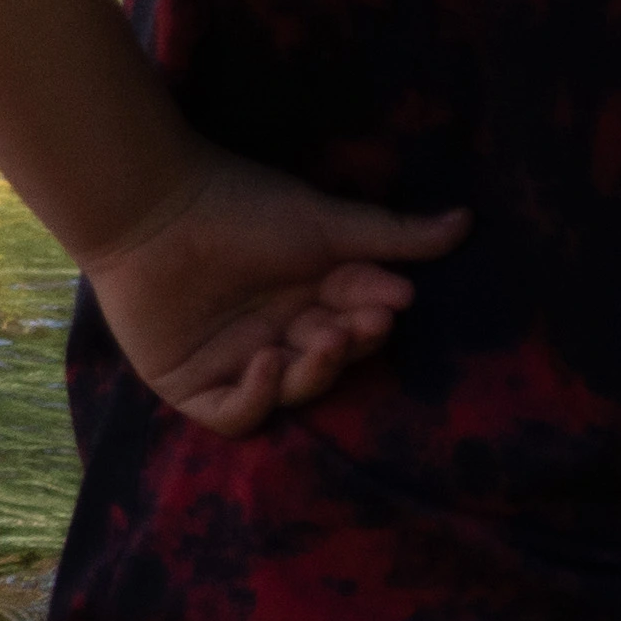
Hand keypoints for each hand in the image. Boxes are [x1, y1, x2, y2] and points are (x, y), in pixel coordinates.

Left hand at [68, 152, 466, 436]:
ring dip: (313, 372)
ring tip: (320, 338)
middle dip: (350, 346)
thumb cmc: (239, 205)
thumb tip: (467, 221)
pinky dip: (255, 399)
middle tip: (363, 322)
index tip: (394, 297)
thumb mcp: (325, 225)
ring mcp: (230, 360)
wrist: (154, 205)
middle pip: (327, 361)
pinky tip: (265, 363)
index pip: (354, 322)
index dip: (375, 315)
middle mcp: (271, 331)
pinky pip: (232, 415)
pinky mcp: (187, 383)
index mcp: (302, 296)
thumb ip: (392, 236)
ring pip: (288, 391)